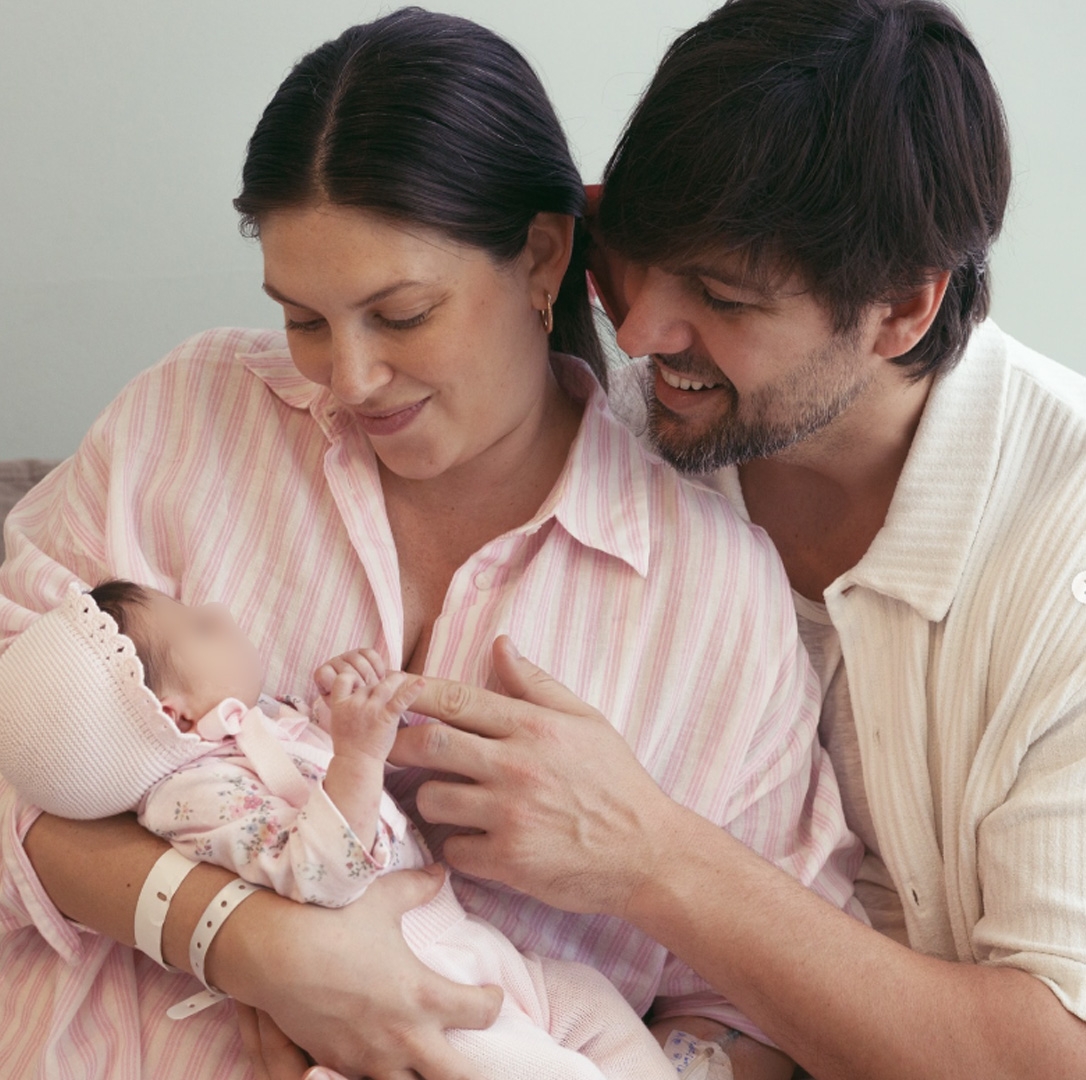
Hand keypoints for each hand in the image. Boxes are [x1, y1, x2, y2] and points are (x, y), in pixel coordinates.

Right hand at [225, 866, 502, 1078]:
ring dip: (425, 1076)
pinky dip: (385, 1079)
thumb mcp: (383, 896)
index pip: (481, 1012)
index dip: (493, 1003)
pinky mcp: (337, 1066)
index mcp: (424, 995)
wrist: (275, 952)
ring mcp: (369, 1059)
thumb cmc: (334, 920)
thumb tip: (441, 871)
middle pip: (458, 1076)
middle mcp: (404, 1037)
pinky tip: (388, 1069)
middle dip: (475, 1070)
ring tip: (431, 1066)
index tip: (492, 994)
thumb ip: (418, 886)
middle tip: (481, 1059)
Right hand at [317, 649, 422, 761]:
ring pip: (385, 685)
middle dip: (374, 687)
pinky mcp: (386, 718)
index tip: (358, 682)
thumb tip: (359, 684)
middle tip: (381, 693)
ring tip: (401, 677)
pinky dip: (413, 690)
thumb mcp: (338, 719)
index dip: (351, 677)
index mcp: (339, 705)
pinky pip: (401, 700)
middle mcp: (354, 705)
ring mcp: (371, 710)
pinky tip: (422, 682)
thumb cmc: (349, 742)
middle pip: (368, 685)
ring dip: (394, 680)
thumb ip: (346, 701)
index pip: (344, 678)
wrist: (357, 762)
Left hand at [390, 636, 674, 917]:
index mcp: (533, 726)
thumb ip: (536, 683)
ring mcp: (510, 814)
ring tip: (446, 798)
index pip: (457, 700)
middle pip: (430, 744)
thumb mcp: (585, 720)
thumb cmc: (616, 781)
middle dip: (401, 743)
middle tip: (395, 747)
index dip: (415, 692)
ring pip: (433, 799)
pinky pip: (454, 848)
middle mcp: (516, 766)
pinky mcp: (509, 860)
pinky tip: (475, 839)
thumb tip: (500, 644)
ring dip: (430, 798)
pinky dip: (457, 845)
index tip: (392, 691)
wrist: (648, 853)